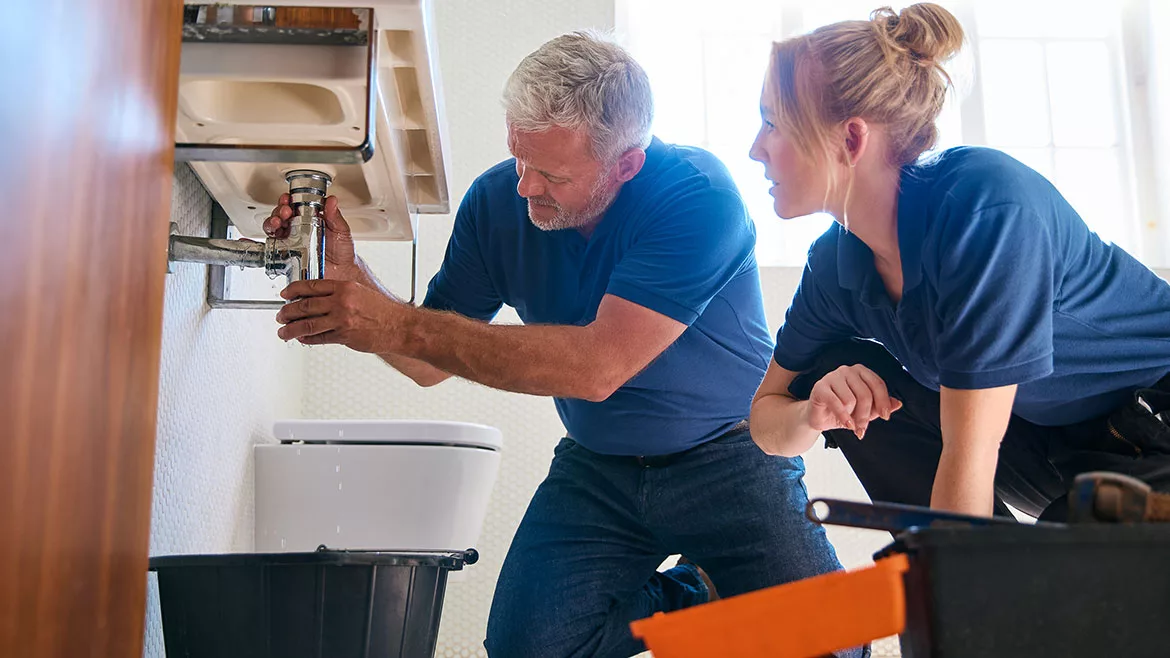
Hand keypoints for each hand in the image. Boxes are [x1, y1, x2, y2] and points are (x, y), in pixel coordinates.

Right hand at [263, 194, 360, 280]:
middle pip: (281, 215)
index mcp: (309, 219)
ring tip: (278, 222)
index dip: (288, 201)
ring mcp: (292, 242)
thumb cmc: (342, 252)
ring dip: (272, 222)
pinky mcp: (287, 255)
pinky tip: (275, 237)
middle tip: (285, 211)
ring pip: (274, 228)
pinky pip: (274, 247)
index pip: (294, 206)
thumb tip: (331, 200)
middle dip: (279, 211)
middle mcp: (298, 229)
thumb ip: (335, 216)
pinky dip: (270, 240)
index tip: (288, 199)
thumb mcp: (341, 230)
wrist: (342, 272)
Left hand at [275, 279, 408, 353]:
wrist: (400, 327)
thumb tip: (317, 299)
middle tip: (280, 315)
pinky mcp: (344, 336)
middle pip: (304, 305)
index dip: (293, 290)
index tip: (284, 295)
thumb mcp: (360, 292)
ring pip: (307, 324)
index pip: (311, 286)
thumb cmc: (383, 311)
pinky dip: (307, 339)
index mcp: (344, 287)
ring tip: (284, 332)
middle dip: (287, 312)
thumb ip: (339, 294)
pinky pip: (319, 338)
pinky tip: (302, 339)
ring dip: (291, 329)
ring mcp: (342, 320)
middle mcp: (341, 302)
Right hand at [807, 364, 901, 438]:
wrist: (819, 418)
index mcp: (860, 371)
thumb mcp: (865, 411)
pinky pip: (837, 403)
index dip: (883, 401)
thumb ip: (881, 406)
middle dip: (865, 416)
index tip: (885, 416)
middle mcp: (847, 370)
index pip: (877, 383)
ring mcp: (832, 377)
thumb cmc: (843, 411)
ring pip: (851, 400)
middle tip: (862, 429)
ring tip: (849, 422)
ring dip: (852, 416)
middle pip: (865, 394)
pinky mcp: (820, 387)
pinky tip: (846, 425)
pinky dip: (844, 417)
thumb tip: (898, 403)